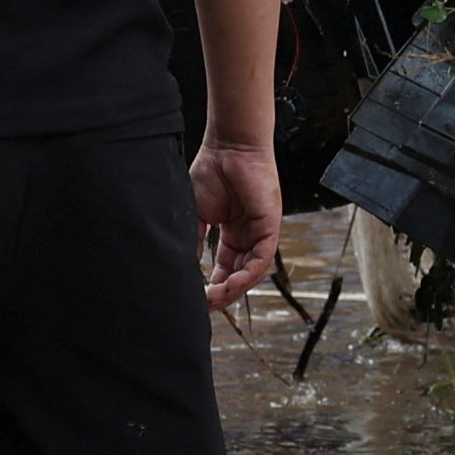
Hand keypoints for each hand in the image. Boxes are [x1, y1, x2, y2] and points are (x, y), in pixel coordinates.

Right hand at [192, 141, 281, 312]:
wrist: (227, 147)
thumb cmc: (212, 172)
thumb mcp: (196, 214)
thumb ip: (193, 241)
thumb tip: (184, 268)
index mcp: (233, 234)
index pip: (226, 269)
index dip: (213, 287)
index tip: (197, 300)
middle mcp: (249, 237)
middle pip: (239, 276)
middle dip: (222, 294)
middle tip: (204, 307)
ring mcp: (260, 233)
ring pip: (251, 273)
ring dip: (233, 290)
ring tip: (212, 300)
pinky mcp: (270, 227)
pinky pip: (261, 260)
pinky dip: (246, 276)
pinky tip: (229, 285)